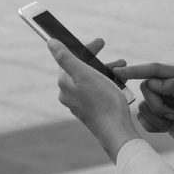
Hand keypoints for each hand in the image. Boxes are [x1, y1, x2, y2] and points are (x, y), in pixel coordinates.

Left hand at [48, 38, 139, 162]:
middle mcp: (68, 94)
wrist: (116, 131)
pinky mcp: (91, 110)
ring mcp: (79, 103)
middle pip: (83, 68)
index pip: (70, 58)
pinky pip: (98, 91)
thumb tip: (50, 42)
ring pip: (92, 79)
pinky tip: (121, 83)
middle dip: (101, 61)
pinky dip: (109, 83)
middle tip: (118, 59)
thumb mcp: (85, 74)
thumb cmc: (103, 101)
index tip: (100, 42)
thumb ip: (66, 58)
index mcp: (64, 83)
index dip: (86, 48)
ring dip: (108, 71)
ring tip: (123, 70)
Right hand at [113, 63, 173, 153]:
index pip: (155, 69)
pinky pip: (144, 118)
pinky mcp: (160, 117)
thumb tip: (154, 82)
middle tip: (172, 115)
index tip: (118, 72)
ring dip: (157, 117)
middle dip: (156, 104)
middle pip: (147, 87)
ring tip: (173, 123)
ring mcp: (166, 102)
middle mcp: (173, 86)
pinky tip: (169, 129)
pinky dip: (154, 125)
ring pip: (144, 104)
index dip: (136, 70)